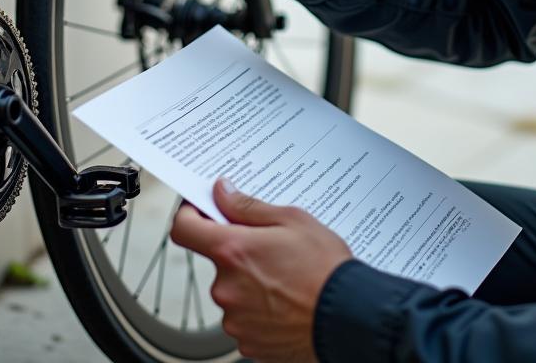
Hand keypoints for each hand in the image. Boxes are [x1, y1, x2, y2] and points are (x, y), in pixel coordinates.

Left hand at [171, 179, 351, 362]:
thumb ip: (248, 207)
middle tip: (271, 248)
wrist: (350, 318)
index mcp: (233, 251)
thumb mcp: (292, 220)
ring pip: (232, 290)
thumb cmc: (326, 269)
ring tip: (286, 278)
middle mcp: (226, 287)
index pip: (185, 229)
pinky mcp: (247, 343)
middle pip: (217, 261)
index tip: (202, 211)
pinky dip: (259, 309)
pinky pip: (244, 318)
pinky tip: (286, 302)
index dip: (190, 215)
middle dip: (238, 251)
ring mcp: (235, 319)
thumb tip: (222, 193)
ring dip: (250, 282)